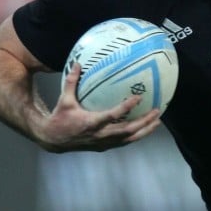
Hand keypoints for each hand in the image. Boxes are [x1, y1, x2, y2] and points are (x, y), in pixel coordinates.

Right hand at [36, 64, 160, 152]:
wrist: (53, 140)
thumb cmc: (60, 118)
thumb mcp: (64, 100)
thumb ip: (71, 82)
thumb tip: (77, 63)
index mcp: (91, 122)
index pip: (112, 115)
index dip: (126, 107)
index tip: (139, 97)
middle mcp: (100, 135)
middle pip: (127, 130)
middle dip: (144, 122)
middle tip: (157, 111)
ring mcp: (103, 143)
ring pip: (129, 139)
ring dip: (144, 131)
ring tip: (157, 121)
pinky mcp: (104, 147)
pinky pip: (124, 142)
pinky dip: (136, 136)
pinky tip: (145, 129)